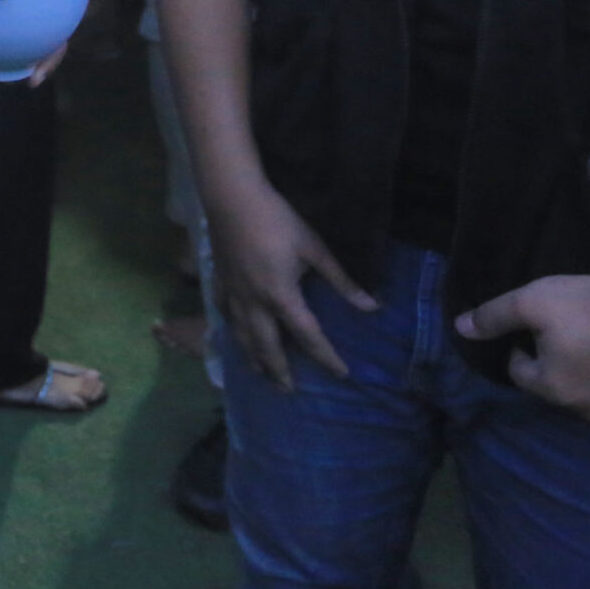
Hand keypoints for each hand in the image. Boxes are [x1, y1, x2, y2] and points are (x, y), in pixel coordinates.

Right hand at [206, 178, 376, 388]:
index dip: (326, 357)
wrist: (232, 198)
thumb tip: (370, 307)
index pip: (308, 336)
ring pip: (242, 336)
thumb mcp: (314, 248)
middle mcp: (255, 304)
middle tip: (289, 390)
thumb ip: (341, 280)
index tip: (342, 374)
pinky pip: (224, 315)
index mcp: (282, 297)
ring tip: (261, 374)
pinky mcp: (219, 281)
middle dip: (280, 371)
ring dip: (253, 359)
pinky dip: (231, 331)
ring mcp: (233, 294)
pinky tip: (234, 335)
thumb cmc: (278, 220)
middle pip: (268, 346)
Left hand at [454, 272, 589, 423]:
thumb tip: (460, 328)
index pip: (521, 373)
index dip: (523, 348)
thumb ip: (494, 317)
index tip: (538, 328)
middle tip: (572, 334)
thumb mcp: (532, 301)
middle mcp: (588, 413)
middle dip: (557, 366)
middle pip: (558, 389)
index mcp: (554, 390)